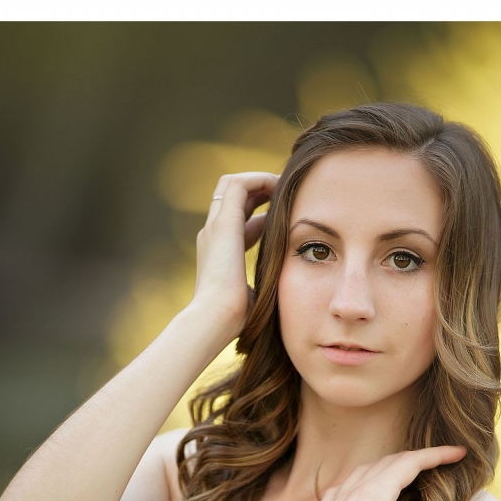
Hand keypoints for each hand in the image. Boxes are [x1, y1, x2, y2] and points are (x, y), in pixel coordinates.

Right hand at [192, 171, 279, 340]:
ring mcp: (215, 227)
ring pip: (233, 185)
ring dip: (259, 181)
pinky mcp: (223, 223)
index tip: (287, 217)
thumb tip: (282, 291)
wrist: (214, 320)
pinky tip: (280, 186)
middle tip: (287, 193)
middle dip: (260, 191)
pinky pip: (239, 185)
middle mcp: (213, 235)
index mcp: (219, 253)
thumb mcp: (253, 298)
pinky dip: (258, 180)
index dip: (263, 216)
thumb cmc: (234, 320)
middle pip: (233, 198)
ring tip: (284, 185)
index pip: (239, 223)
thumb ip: (263, 287)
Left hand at [288, 446, 475, 500]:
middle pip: (390, 462)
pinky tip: (359, 489)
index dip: (438, 455)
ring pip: (365, 470)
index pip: (411, 463)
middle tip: (438, 460)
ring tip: (403, 471)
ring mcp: (336, 500)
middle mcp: (353, 490)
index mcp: (373, 493)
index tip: (459, 452)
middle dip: (417, 458)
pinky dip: (361, 480)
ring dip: (388, 465)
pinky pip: (344, 486)